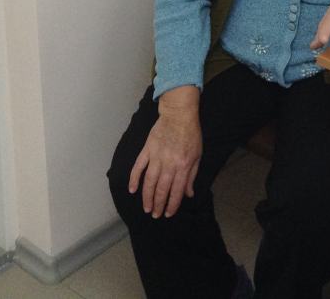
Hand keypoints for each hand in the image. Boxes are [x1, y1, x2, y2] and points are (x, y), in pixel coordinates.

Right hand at [128, 85, 201, 218]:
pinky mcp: (147, 150)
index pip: (177, 190)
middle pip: (162, 189)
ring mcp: (157, 156)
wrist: (179, 114)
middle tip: (155, 215)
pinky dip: (134, 179)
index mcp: (184, 165)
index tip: (168, 213)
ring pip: (149, 181)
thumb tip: (189, 194)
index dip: (172, 204)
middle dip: (158, 204)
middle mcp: (170, 163)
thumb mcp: (198, 155)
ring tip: (146, 208)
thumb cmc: (191, 134)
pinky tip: (131, 190)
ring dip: (147, 197)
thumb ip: (192, 175)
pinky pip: (138, 167)